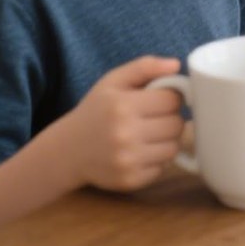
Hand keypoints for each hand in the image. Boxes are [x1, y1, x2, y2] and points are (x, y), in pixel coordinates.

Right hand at [64, 56, 184, 190]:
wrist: (67, 151)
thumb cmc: (96, 111)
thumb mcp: (113, 80)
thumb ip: (145, 67)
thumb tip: (176, 64)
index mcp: (123, 106)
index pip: (172, 100)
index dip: (170, 97)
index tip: (160, 99)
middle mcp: (125, 135)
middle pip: (177, 125)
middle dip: (170, 118)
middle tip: (155, 117)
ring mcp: (128, 161)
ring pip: (173, 148)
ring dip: (166, 140)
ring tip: (149, 134)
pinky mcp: (130, 180)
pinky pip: (163, 168)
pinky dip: (157, 160)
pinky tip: (140, 152)